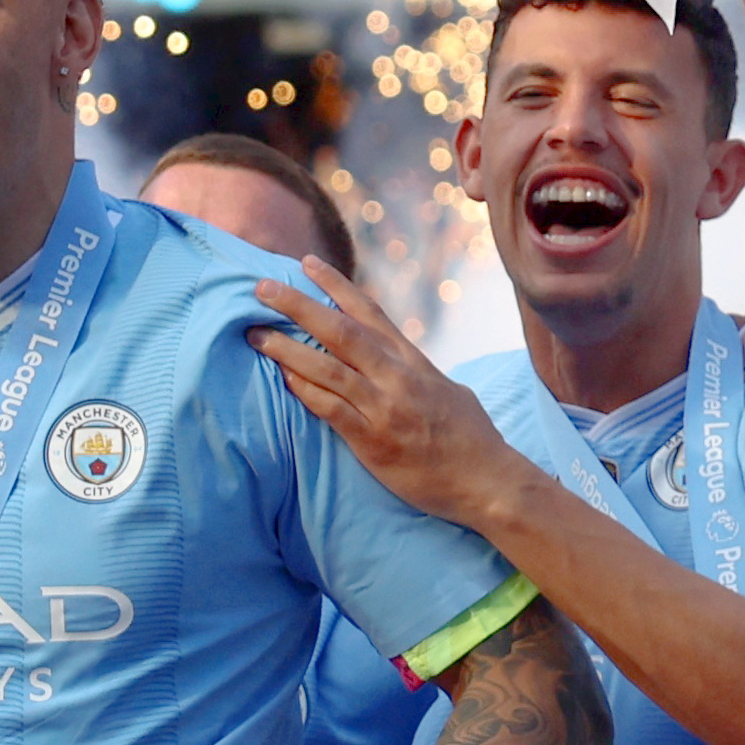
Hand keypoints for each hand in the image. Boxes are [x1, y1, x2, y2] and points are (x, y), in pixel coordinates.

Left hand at [248, 255, 526, 528]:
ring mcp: (385, 408)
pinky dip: (305, 391)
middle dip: (299, 305)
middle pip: (340, 330)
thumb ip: (415, 371)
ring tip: (255, 335)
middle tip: (262, 287)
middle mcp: (397, 377)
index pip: (369, 312)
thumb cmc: (470, 438)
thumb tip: (395, 358)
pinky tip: (283, 378)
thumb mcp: (447, 390)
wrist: (488, 480)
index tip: (306, 263)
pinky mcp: (374, 442)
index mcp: (413, 361)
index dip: (336, 285)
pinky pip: (331, 410)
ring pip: (328, 368)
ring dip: (287, 349)